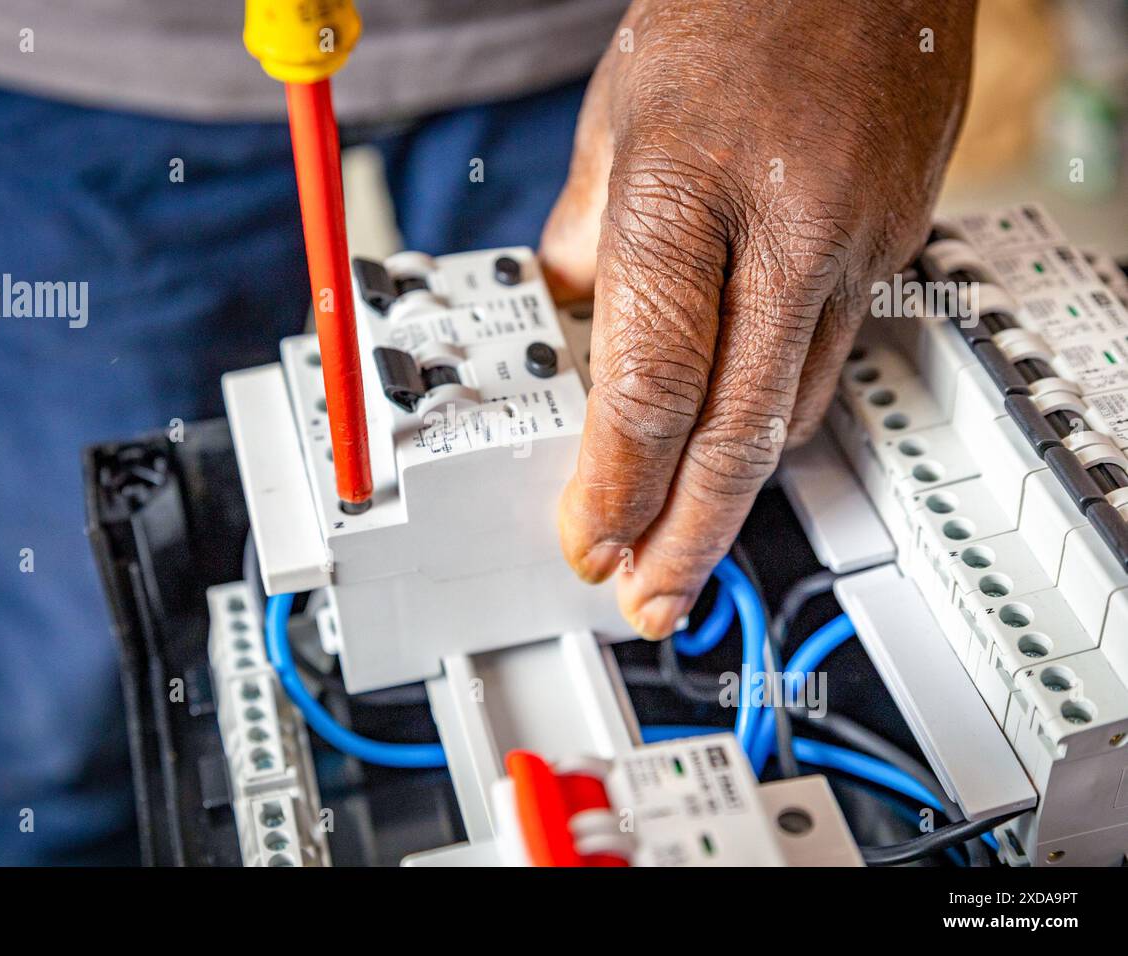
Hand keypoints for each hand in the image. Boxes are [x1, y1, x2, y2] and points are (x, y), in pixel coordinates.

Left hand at [542, 0, 975, 636]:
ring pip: (791, 414)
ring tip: (681, 537)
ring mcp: (856, 243)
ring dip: (732, 492)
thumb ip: (586, 244)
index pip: (647, 385)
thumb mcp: (615, 124)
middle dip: (684, 539)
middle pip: (736, 434)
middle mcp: (784, 230)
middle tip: (648, 597)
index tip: (586, 538)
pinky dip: (775, 420)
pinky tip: (736, 442)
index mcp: (685, 191)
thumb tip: (566, 330)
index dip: (614, 487)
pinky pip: (829, 364)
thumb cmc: (732, 14)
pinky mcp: (896, 250)